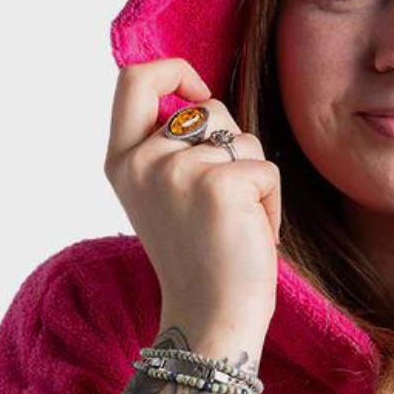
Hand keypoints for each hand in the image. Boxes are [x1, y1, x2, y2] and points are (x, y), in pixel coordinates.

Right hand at [105, 58, 282, 338]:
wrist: (210, 322)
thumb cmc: (199, 264)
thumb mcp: (166, 196)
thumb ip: (170, 149)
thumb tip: (201, 103)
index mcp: (122, 161)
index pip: (134, 79)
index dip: (172, 71)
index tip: (197, 93)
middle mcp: (143, 160)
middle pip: (209, 109)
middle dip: (231, 147)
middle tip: (223, 207)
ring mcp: (178, 170)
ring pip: (242, 139)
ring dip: (253, 179)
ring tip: (236, 226)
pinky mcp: (220, 184)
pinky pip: (266, 170)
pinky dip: (271, 205)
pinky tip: (252, 239)